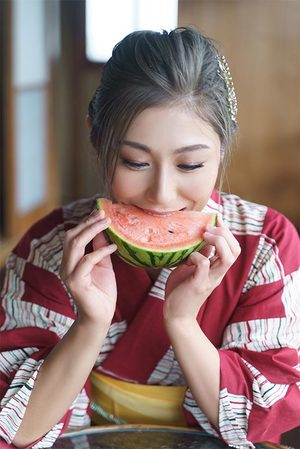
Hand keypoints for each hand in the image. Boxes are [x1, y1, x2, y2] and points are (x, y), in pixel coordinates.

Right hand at [60, 210, 116, 325]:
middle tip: (104, 214)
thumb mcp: (103, 264)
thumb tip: (102, 229)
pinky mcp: (76, 282)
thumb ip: (100, 248)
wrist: (101, 316)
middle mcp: (66, 265)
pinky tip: (113, 247)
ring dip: (92, 231)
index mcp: (70, 260)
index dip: (85, 222)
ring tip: (107, 224)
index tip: (100, 211)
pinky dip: (101, 251)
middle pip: (71, 237)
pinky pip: (87, 261)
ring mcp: (68, 273)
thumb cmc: (102, 290)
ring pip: (75, 245)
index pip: (73, 236)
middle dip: (88, 223)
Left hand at [164, 215, 239, 321]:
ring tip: (205, 236)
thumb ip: (200, 257)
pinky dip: (198, 256)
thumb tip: (203, 242)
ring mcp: (210, 279)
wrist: (176, 315)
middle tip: (208, 228)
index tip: (215, 220)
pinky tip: (188, 257)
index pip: (234, 248)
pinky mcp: (198, 284)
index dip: (228, 232)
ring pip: (228, 258)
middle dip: (225, 234)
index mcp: (217, 269)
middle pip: (236, 251)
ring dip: (218, 242)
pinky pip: (204, 265)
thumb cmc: (182, 291)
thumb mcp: (191, 269)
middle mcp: (218, 274)